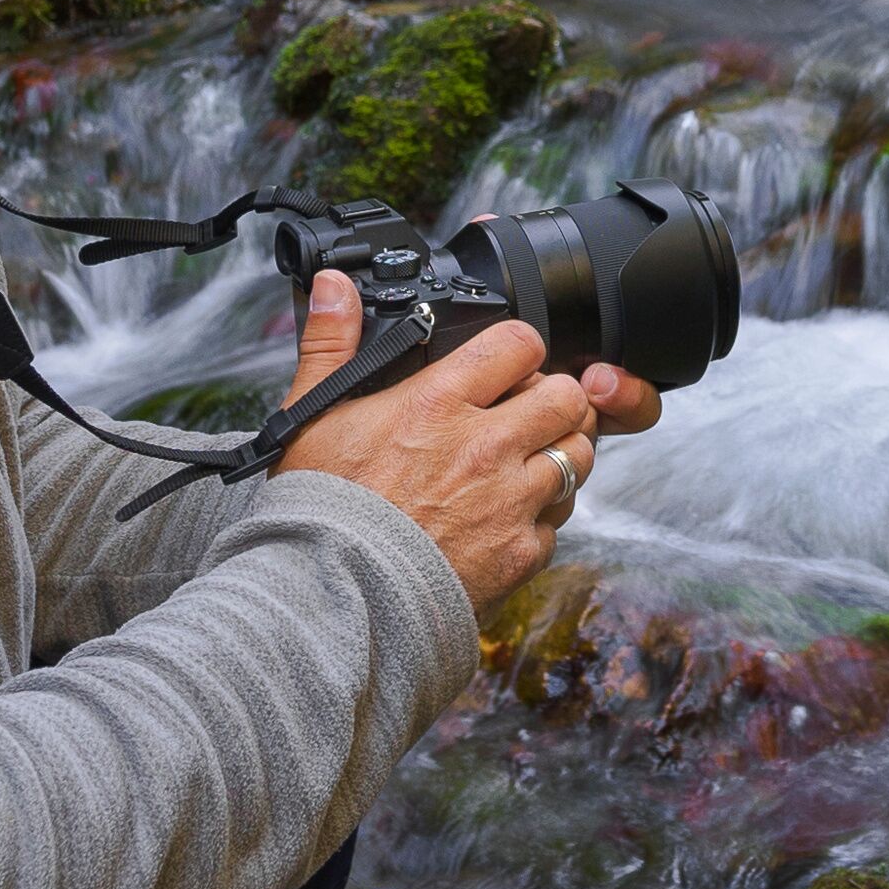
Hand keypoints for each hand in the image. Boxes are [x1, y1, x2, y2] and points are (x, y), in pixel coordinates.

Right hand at [275, 274, 598, 612]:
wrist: (330, 602)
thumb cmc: (319, 511)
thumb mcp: (310, 417)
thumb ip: (330, 344)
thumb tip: (331, 286)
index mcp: (437, 403)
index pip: (519, 344)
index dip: (518, 349)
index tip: (507, 364)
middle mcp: (484, 446)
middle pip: (566, 396)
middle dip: (552, 399)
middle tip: (525, 414)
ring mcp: (509, 501)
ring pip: (578, 456)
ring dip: (558, 454)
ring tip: (522, 463)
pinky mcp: (521, 552)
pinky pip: (559, 521)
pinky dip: (542, 517)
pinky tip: (507, 519)